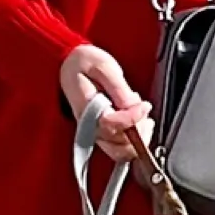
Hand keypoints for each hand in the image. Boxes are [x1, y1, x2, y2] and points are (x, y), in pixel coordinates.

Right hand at [59, 42, 152, 168]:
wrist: (70, 64)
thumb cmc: (84, 62)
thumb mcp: (103, 65)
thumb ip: (118, 87)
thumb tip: (133, 106)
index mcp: (85, 109)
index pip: (110, 124)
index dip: (132, 118)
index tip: (144, 105)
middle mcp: (88, 126)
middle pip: (118, 145)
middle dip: (138, 130)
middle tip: (143, 108)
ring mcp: (94, 133)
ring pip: (120, 152)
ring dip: (138, 138)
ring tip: (142, 114)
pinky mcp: (101, 134)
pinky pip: (118, 148)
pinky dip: (133, 141)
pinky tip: (139, 123)